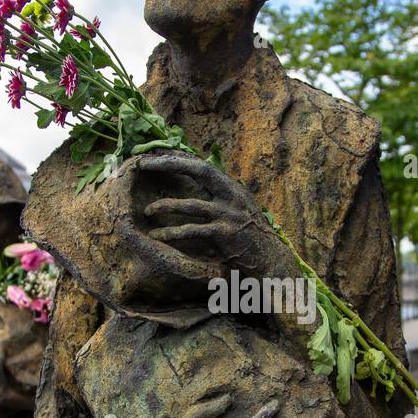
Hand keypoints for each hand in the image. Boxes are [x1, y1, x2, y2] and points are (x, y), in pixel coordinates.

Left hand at [135, 154, 292, 279]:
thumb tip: (201, 192)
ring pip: (190, 205)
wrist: (272, 261)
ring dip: (165, 206)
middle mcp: (233, 196)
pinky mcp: (224, 233)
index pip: (205, 166)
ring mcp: (229, 214)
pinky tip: (159, 235)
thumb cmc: (252, 240)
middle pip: (200, 171)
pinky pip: (192, 231)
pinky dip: (173, 233)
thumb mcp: (240, 212)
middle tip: (146, 165)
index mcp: (234, 189)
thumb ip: (223, 200)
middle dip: (171, 164)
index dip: (182, 158)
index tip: (160, 156)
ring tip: (147, 211)